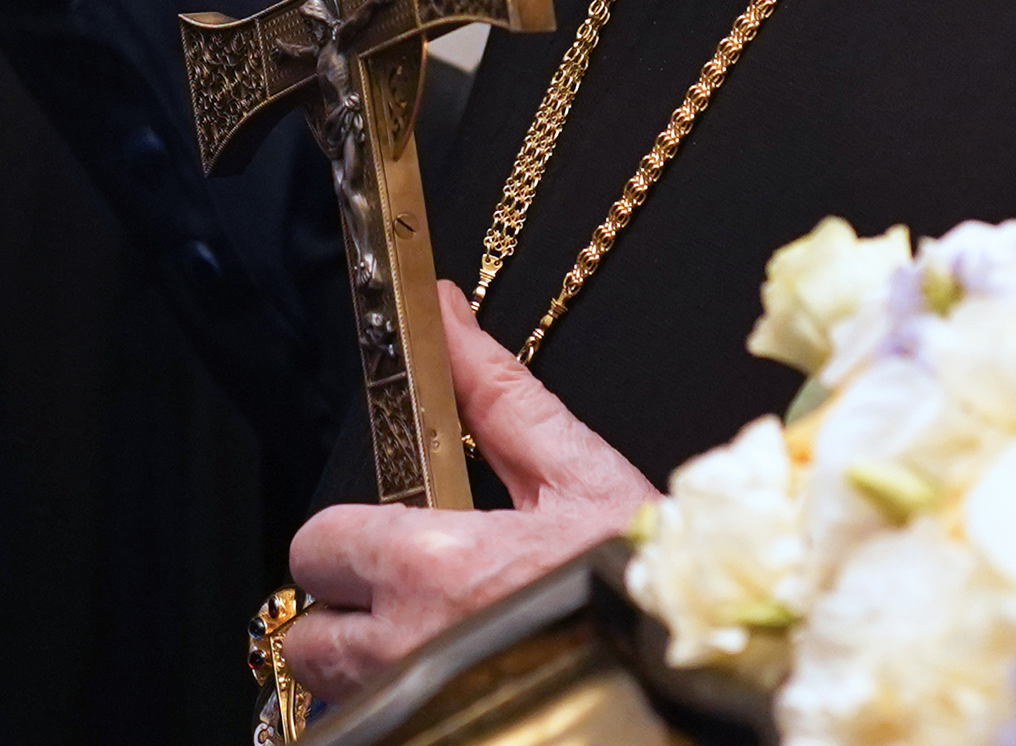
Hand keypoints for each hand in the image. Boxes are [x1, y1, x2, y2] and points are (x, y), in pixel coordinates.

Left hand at [280, 287, 656, 702]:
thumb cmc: (647, 575)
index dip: (342, 539)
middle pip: (309, 639)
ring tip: (438, 641)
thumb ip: (494, 393)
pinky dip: (401, 707)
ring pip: (342, 693)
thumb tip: (445, 313)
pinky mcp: (440, 740)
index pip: (316, 547)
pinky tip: (458, 678)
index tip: (382, 539)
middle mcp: (407, 649)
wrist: (705, 658)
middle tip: (408, 598)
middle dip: (345, 616)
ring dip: (370, 668)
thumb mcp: (576, 470)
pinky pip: (377, 728)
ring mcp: (421, 709)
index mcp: (431, 566)